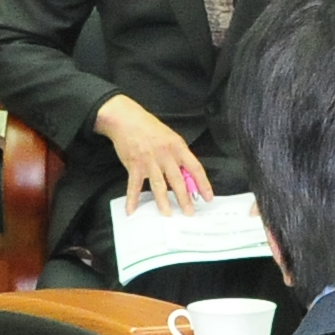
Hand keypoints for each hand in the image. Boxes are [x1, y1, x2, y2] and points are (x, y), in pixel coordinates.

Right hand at [98, 98, 211, 212]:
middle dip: (184, 198)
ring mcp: (149, 161)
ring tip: (167, 214)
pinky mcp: (134, 165)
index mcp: (178, 147)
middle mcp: (165, 154)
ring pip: (158, 185)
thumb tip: (188, 177)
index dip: (203, 184)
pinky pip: (134, 185)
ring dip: (163, 202)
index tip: (208, 197)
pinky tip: (132, 210)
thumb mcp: (171, 138)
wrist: (127, 120)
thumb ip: (179, 156)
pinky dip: (132, 199)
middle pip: (178, 180)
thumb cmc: (150, 128)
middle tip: (189, 212)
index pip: (195, 168)